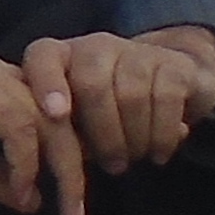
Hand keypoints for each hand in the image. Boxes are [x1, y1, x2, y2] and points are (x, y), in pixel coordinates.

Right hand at [0, 0, 214, 214]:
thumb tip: (34, 203)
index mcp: (3, 95)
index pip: (56, 128)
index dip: (73, 164)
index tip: (75, 210)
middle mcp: (7, 81)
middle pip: (66, 124)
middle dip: (78, 174)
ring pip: (50, 122)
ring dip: (63, 171)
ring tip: (65, 213)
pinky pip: (17, 122)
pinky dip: (25, 159)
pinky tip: (22, 190)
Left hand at [21, 26, 214, 204]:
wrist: (167, 86)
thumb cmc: (103, 114)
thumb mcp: (76, 124)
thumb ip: (61, 136)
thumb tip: (63, 167)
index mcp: (60, 57)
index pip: (43, 57)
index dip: (47, 84)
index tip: (56, 115)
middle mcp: (95, 47)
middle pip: (93, 84)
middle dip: (102, 134)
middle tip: (112, 166)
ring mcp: (135, 51)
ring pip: (130, 95)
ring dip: (133, 138)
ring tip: (133, 159)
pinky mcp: (172, 63)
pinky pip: (165, 99)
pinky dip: (162, 134)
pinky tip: (159, 154)